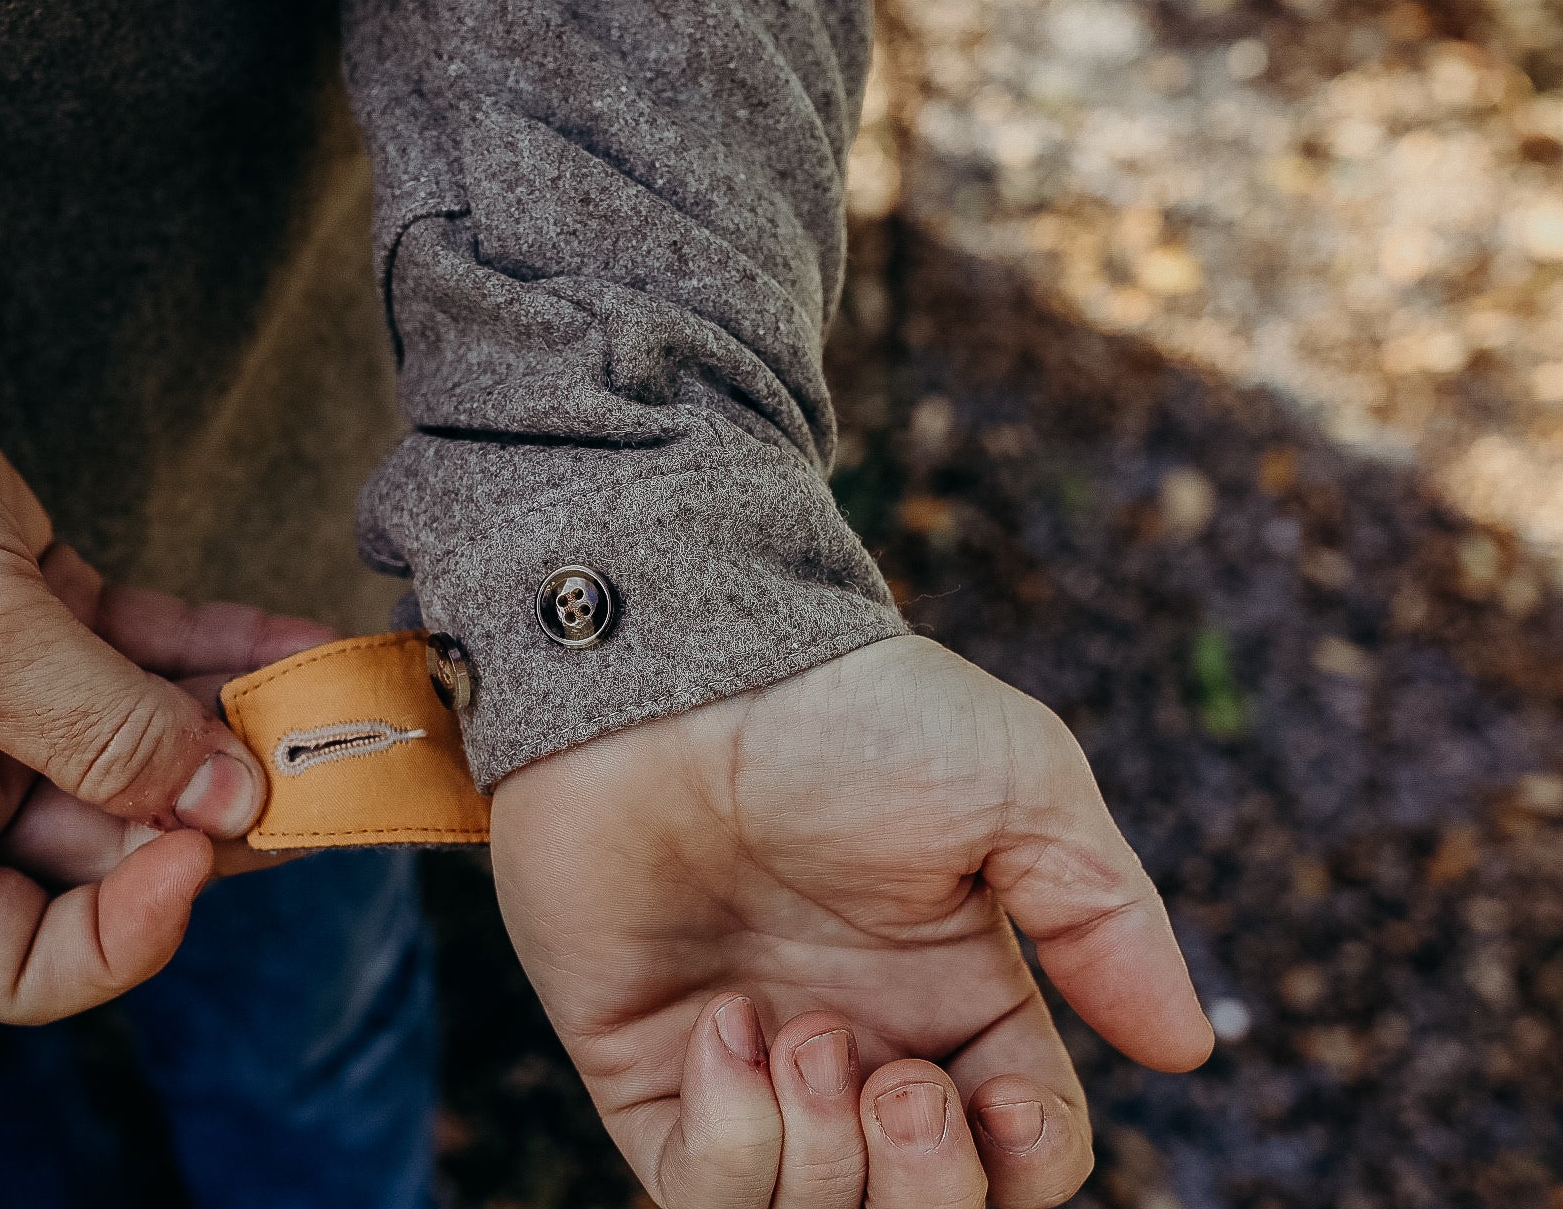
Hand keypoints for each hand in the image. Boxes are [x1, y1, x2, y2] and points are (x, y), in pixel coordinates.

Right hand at [0, 408, 323, 1021]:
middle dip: (226, 814)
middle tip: (325, 779)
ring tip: (338, 707)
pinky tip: (305, 643)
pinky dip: (231, 656)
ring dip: (249, 731)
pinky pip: (162, 668)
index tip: (195, 854)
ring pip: (159, 756)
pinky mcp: (58, 641)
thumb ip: (103, 732)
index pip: (20, 964)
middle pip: (119, 850)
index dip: (123, 936)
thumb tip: (234, 800)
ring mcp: (12, 723)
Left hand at [492, 635, 1212, 1207]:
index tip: (993, 1097)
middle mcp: (860, 1049)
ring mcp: (754, 1070)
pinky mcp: (652, 1076)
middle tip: (895, 1089)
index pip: (1023, 1153)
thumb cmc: (848, 718)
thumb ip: (1102, 917)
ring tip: (805, 1038)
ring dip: (824, 1166)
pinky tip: (722, 1025)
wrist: (675, 677)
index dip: (1024, 1158)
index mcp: (957, 998)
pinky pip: (697, 1197)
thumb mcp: (1015, 784)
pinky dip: (728, 1143)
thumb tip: (1183, 1049)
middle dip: (927, 1188)